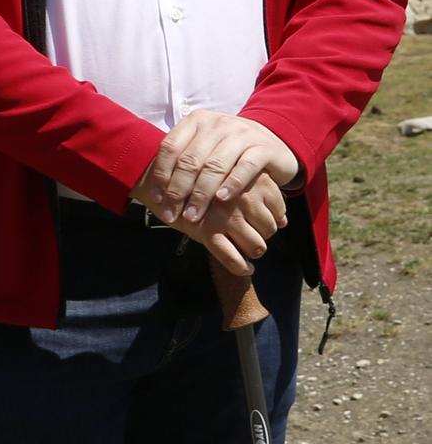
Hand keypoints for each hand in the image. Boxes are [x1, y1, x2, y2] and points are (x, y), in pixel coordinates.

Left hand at [137, 112, 298, 227]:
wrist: (273, 141)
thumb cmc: (229, 151)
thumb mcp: (204, 148)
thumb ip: (183, 162)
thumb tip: (154, 191)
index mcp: (196, 122)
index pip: (171, 147)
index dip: (162, 175)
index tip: (157, 199)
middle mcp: (217, 124)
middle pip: (191, 160)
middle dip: (178, 191)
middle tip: (172, 214)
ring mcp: (240, 134)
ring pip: (214, 166)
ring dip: (201, 194)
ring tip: (193, 215)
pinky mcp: (262, 148)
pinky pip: (244, 167)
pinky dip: (232, 184)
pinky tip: (222, 199)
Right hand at [155, 173, 287, 277]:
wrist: (159, 177)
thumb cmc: (198, 175)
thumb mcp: (231, 175)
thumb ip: (260, 193)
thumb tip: (285, 222)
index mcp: (250, 178)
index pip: (278, 207)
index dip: (273, 217)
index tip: (261, 220)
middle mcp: (242, 197)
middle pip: (269, 228)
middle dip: (263, 235)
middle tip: (251, 234)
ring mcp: (226, 216)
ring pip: (257, 246)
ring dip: (254, 251)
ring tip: (248, 250)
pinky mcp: (207, 232)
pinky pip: (233, 260)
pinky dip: (241, 267)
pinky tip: (244, 268)